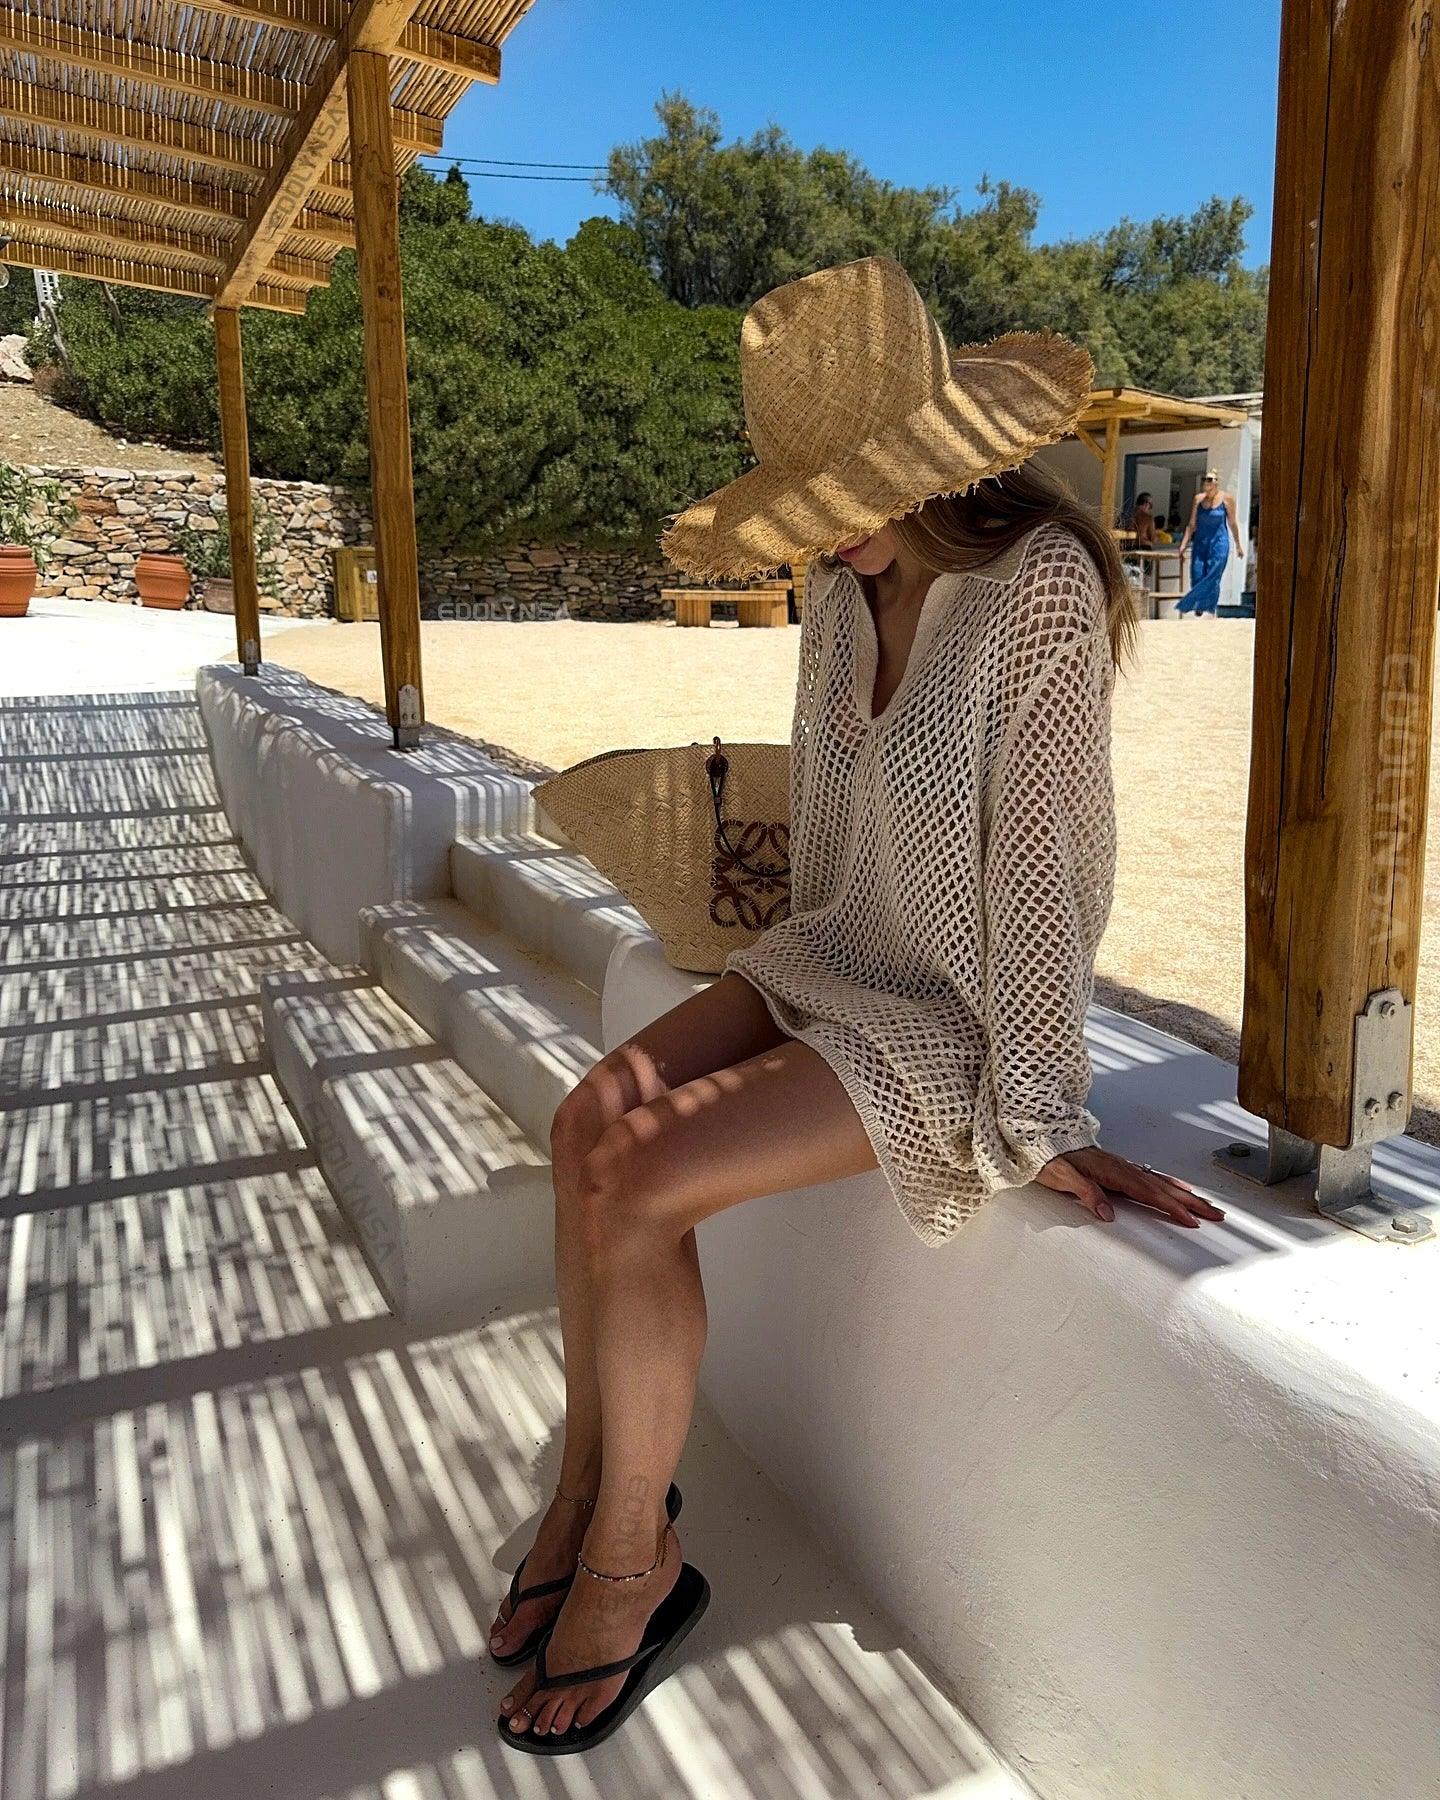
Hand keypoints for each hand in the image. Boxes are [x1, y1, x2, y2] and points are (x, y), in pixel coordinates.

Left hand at [1035, 1146, 1224, 1227]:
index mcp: (1112, 1171)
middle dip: (1191, 1203)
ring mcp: (1124, 1166)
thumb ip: (1085, 1193)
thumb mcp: (1061, 1178)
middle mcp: (1123, 1167)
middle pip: (1164, 1188)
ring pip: (1162, 1182)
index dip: (1171, 1207)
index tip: (1191, 1220)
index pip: (1148, 1193)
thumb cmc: (1048, 1159)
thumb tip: (1108, 1213)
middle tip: (1216, 1215)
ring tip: (1208, 1206)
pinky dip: (1171, 1183)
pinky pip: (1153, 1176)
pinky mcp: (1121, 1167)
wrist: (1041, 1137)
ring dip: (1186, 1195)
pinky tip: (1180, 1188)